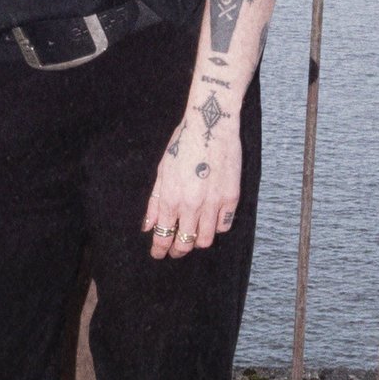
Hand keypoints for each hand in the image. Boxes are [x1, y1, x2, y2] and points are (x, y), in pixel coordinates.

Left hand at [142, 105, 240, 258]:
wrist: (210, 125)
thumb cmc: (182, 145)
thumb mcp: (162, 171)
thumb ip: (155, 202)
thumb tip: (148, 227)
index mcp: (171, 199)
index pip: (163, 236)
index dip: (160, 250)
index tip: (159, 254)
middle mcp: (192, 205)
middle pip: (185, 243)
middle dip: (178, 250)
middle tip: (176, 250)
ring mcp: (213, 203)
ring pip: (206, 240)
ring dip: (198, 242)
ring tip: (194, 237)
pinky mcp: (231, 197)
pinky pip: (224, 225)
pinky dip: (217, 228)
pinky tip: (211, 221)